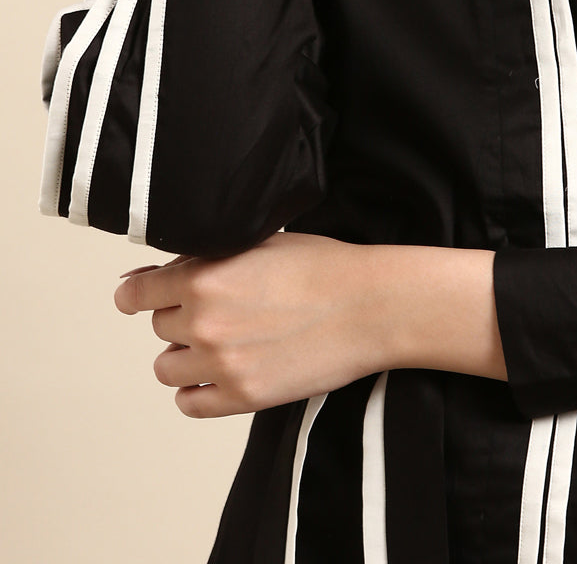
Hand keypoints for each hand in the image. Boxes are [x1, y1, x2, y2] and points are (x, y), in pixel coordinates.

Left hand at [114, 234, 504, 417]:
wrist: (371, 305)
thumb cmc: (325, 268)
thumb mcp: (260, 242)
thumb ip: (207, 257)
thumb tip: (155, 274)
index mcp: (204, 275)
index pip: (137, 292)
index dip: (137, 293)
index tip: (140, 297)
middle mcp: (204, 320)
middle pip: (159, 327)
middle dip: (182, 318)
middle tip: (221, 311)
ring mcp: (221, 362)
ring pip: (167, 367)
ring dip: (186, 356)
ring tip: (223, 344)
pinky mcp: (242, 396)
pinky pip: (189, 404)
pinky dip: (198, 392)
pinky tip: (222, 374)